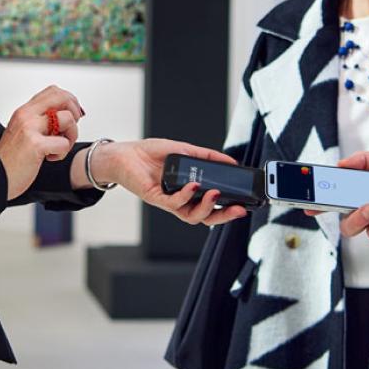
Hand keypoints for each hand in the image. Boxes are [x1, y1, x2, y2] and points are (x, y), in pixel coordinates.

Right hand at [0, 85, 81, 199]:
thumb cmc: (11, 159)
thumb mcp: (23, 131)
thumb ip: (40, 120)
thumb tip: (66, 115)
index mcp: (25, 111)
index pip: (53, 91)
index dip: (69, 101)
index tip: (72, 115)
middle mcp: (27, 115)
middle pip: (63, 98)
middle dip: (75, 112)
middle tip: (69, 129)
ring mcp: (30, 128)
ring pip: (68, 119)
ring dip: (71, 135)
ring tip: (59, 147)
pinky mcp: (35, 144)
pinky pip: (64, 143)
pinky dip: (62, 153)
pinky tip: (50, 158)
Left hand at [87, 138, 249, 225]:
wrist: (125, 154)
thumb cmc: (151, 154)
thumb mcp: (186, 151)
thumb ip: (208, 156)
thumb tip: (231, 161)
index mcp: (189, 193)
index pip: (211, 207)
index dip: (227, 210)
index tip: (243, 206)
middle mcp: (180, 201)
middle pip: (205, 217)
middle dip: (223, 216)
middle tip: (238, 209)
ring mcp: (168, 202)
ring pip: (191, 216)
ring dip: (206, 208)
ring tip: (216, 194)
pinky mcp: (155, 198)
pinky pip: (173, 203)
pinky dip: (186, 195)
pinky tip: (194, 185)